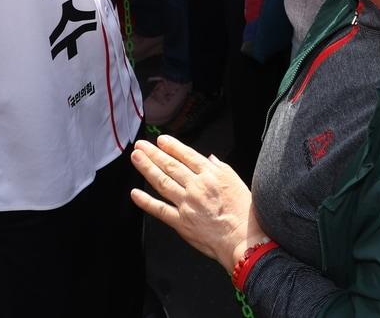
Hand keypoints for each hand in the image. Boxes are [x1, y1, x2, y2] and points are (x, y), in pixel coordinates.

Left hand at [130, 135, 265, 273]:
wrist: (243, 239)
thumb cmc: (244, 213)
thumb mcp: (237, 181)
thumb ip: (221, 168)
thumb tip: (209, 158)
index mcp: (211, 175)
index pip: (187, 155)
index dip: (172, 146)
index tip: (161, 140)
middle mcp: (196, 186)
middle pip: (170, 166)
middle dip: (153, 153)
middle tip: (141, 145)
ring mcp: (187, 204)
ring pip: (162, 182)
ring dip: (147, 168)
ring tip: (137, 158)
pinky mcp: (181, 222)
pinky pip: (159, 210)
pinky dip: (146, 201)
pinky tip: (135, 194)